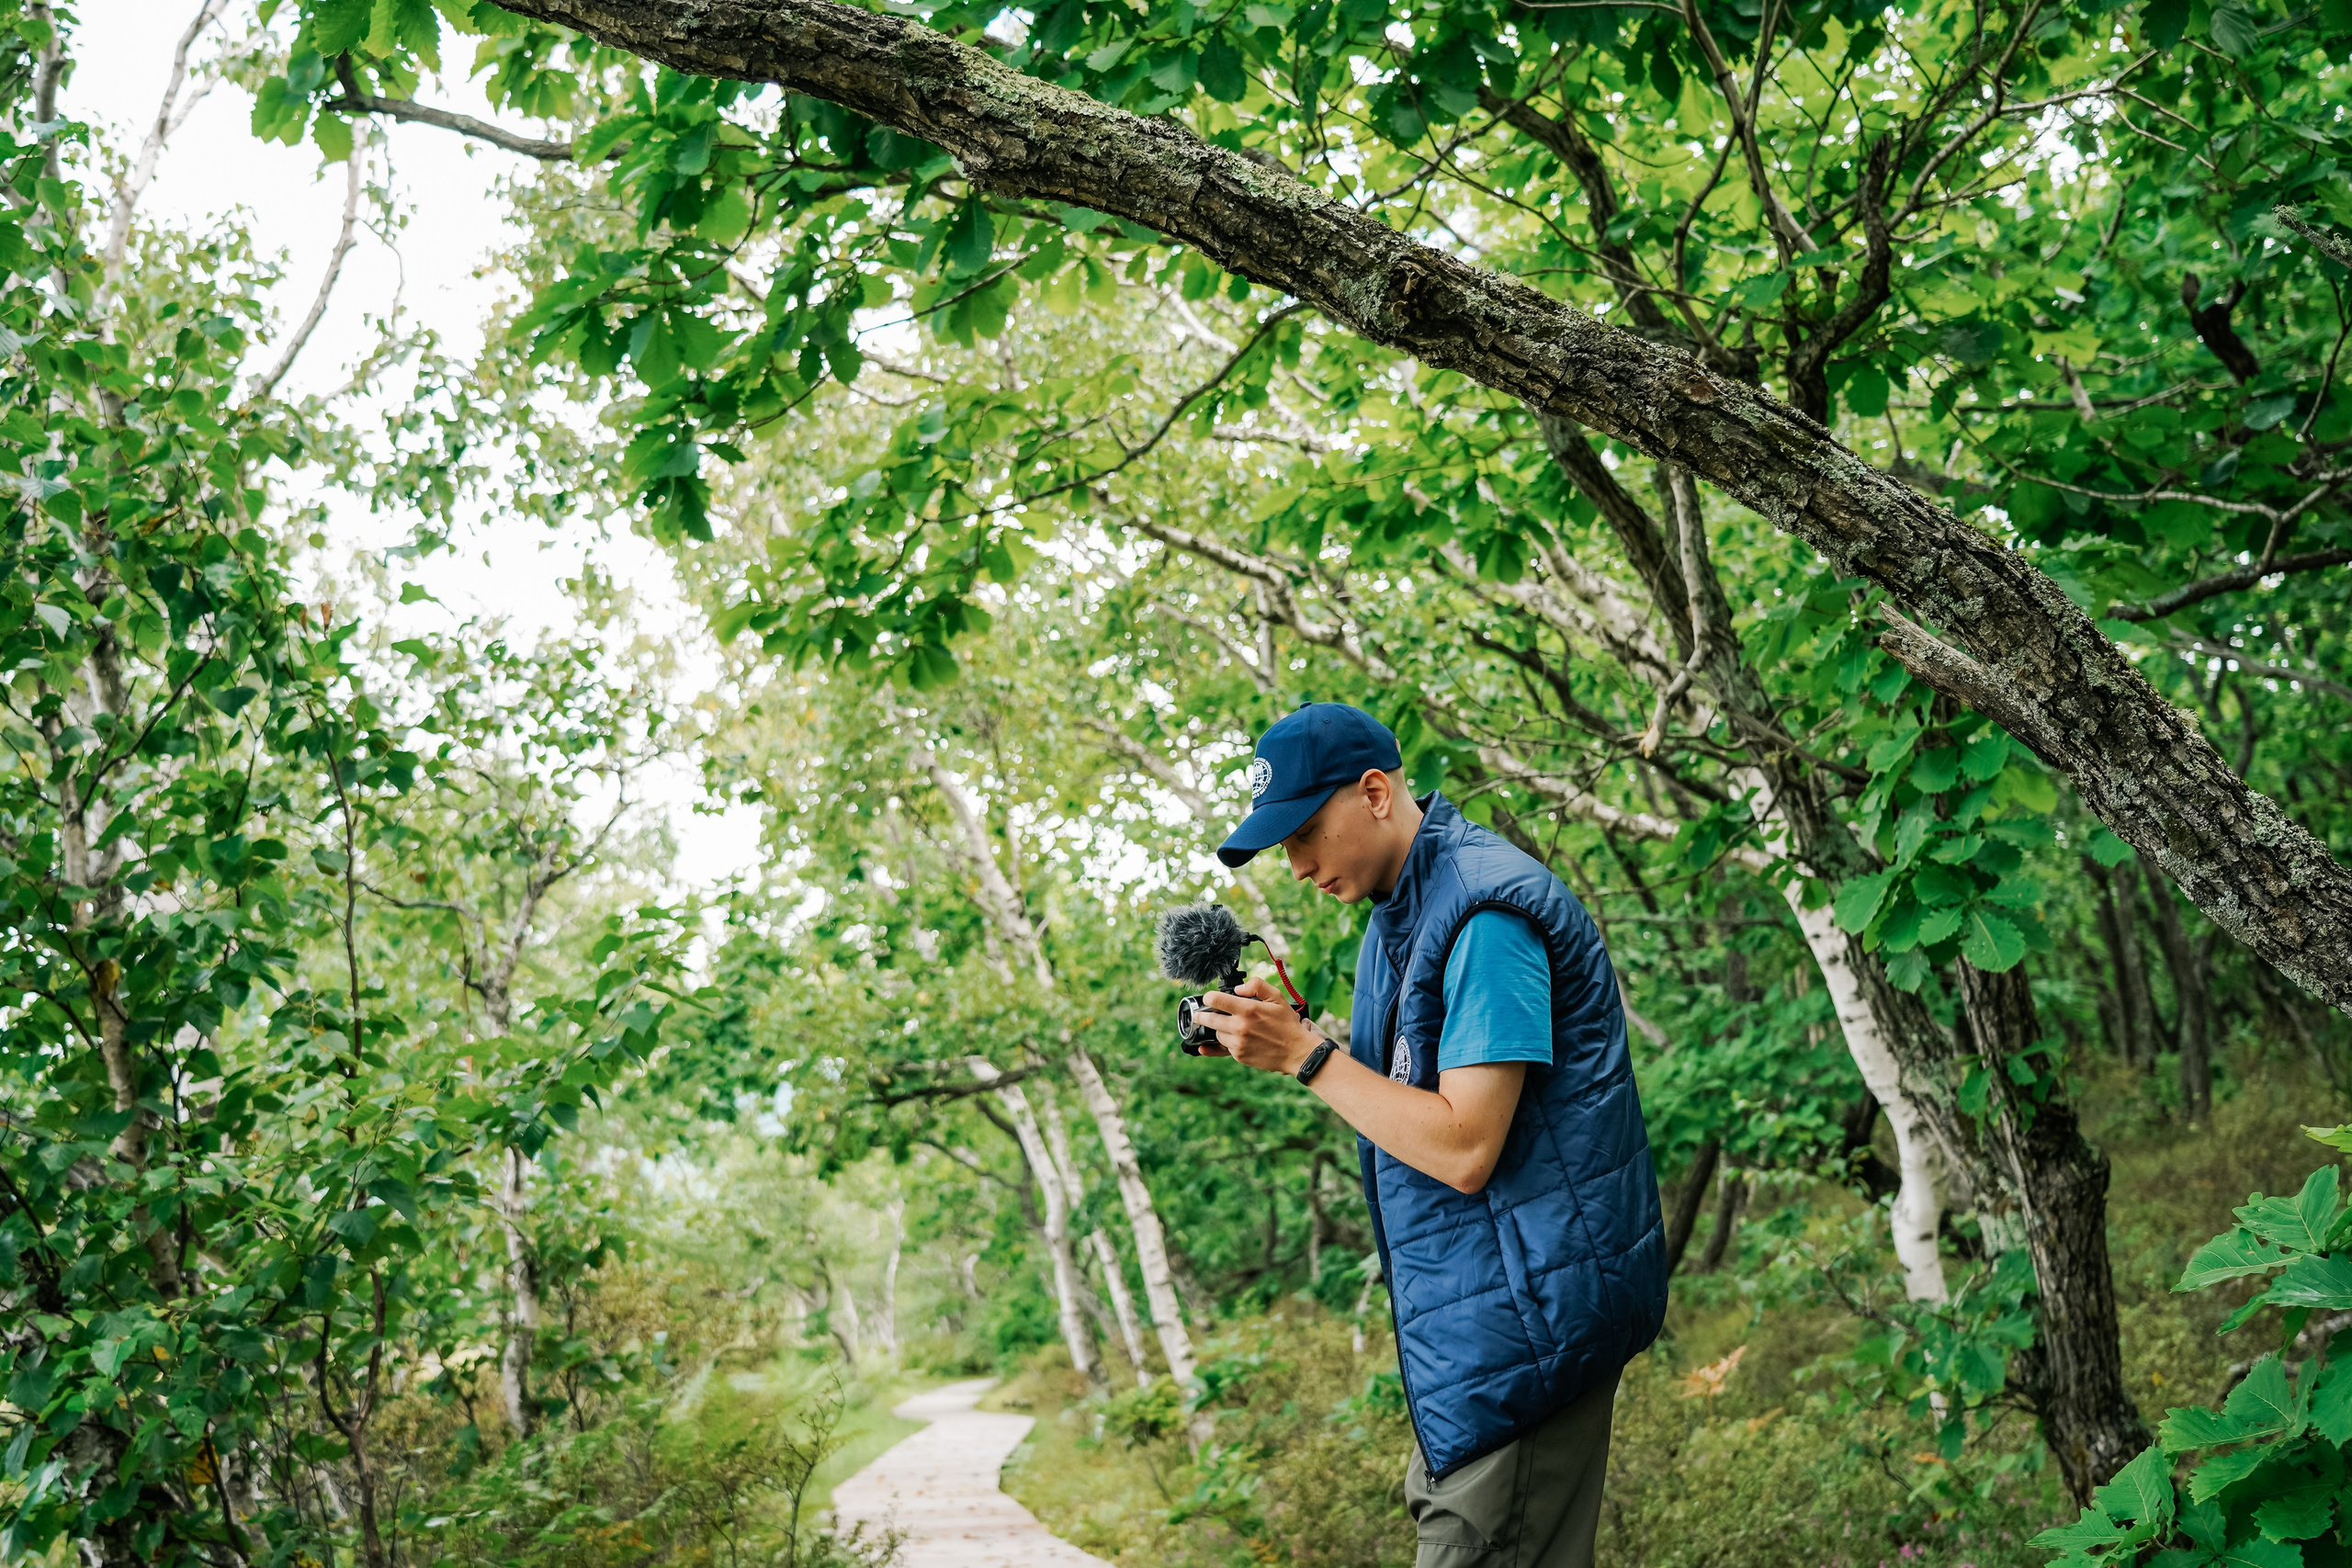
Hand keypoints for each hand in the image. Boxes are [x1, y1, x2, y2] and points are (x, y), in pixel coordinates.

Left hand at [1196, 977, 1319, 1074]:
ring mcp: (1238, 1044)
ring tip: (1230, 1026)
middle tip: (1199, 1015)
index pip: (1216, 1000)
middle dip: (1202, 1016)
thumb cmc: (1286, 1024)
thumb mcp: (1277, 998)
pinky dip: (1225, 1043)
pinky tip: (1223, 1041)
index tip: (1209, 998)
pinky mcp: (1239, 1056)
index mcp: (1248, 1010)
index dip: (1209, 997)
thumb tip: (1238, 989)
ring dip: (1219, 1029)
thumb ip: (1257, 985)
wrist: (1296, 1051)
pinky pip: (1224, 1048)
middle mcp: (1240, 1027)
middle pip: (1209, 1020)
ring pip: (1217, 1034)